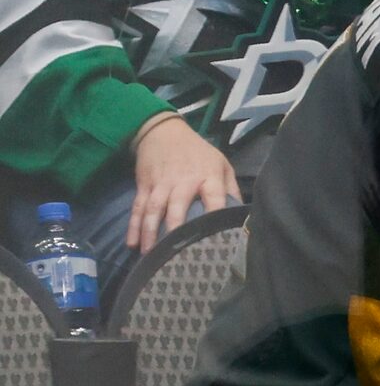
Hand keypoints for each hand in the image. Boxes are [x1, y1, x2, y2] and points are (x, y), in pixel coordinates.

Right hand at [128, 115, 240, 255]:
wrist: (164, 131)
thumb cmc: (199, 153)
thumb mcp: (222, 164)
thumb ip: (232, 189)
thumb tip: (241, 216)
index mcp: (208, 177)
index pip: (214, 199)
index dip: (215, 216)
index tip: (217, 237)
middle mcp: (183, 182)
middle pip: (177, 207)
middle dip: (175, 230)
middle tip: (175, 253)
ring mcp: (161, 184)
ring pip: (153, 210)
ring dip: (150, 232)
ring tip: (151, 254)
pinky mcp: (144, 186)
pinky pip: (138, 208)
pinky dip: (133, 226)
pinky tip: (132, 243)